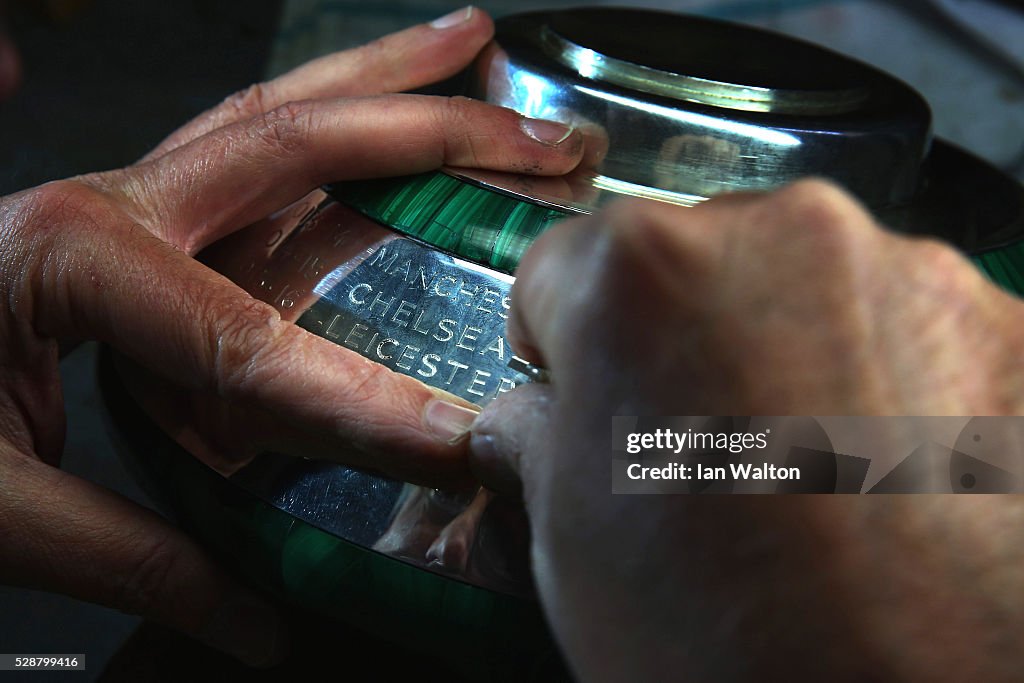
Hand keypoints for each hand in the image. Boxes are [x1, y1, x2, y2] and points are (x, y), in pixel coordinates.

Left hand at [0, 8, 581, 665]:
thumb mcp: (0, 511)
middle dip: (437, 134)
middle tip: (541, 136)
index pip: (250, 341)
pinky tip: (381, 100)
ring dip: (387, 77)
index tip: (450, 441)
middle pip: (299, 140)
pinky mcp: (135, 210)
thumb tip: (255, 619)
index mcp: (73, 259)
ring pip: (279, 111)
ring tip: (480, 46)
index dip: (359, 402)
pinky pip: (248, 141)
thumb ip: (138, 557)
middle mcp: (112, 200)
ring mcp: (126, 192)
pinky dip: (326, 111)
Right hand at [470, 180, 1023, 681]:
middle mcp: (786, 235)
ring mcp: (916, 274)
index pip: (561, 265)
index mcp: (644, 275)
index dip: (560, 340)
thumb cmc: (735, 648)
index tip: (582, 388)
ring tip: (800, 473)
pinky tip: (882, 476)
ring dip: (786, 351)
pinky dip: (885, 381)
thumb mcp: (573, 543)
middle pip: (693, 260)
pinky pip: (906, 328)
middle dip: (679, 337)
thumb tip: (533, 416)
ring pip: (805, 286)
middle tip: (697, 448)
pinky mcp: (1011, 327)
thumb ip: (538, 438)